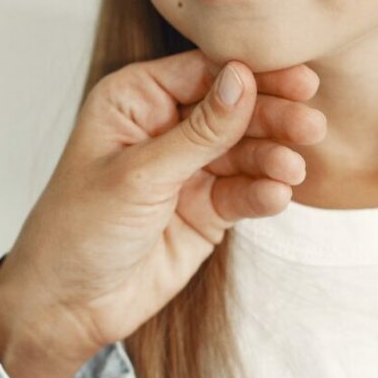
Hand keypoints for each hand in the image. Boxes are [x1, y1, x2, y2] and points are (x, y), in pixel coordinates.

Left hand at [0, 50, 324, 377]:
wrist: (67, 304)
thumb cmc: (78, 229)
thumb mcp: (138, 175)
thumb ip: (198, 132)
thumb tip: (243, 80)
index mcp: (135, 100)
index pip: (204, 72)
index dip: (251, 75)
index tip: (296, 82)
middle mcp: (165, 127)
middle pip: (233, 109)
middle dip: (272, 117)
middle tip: (310, 125)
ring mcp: (188, 169)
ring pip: (245, 151)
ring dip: (273, 158)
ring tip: (293, 170)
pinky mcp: (205, 209)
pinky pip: (243, 192)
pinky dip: (262, 192)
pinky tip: (278, 195)